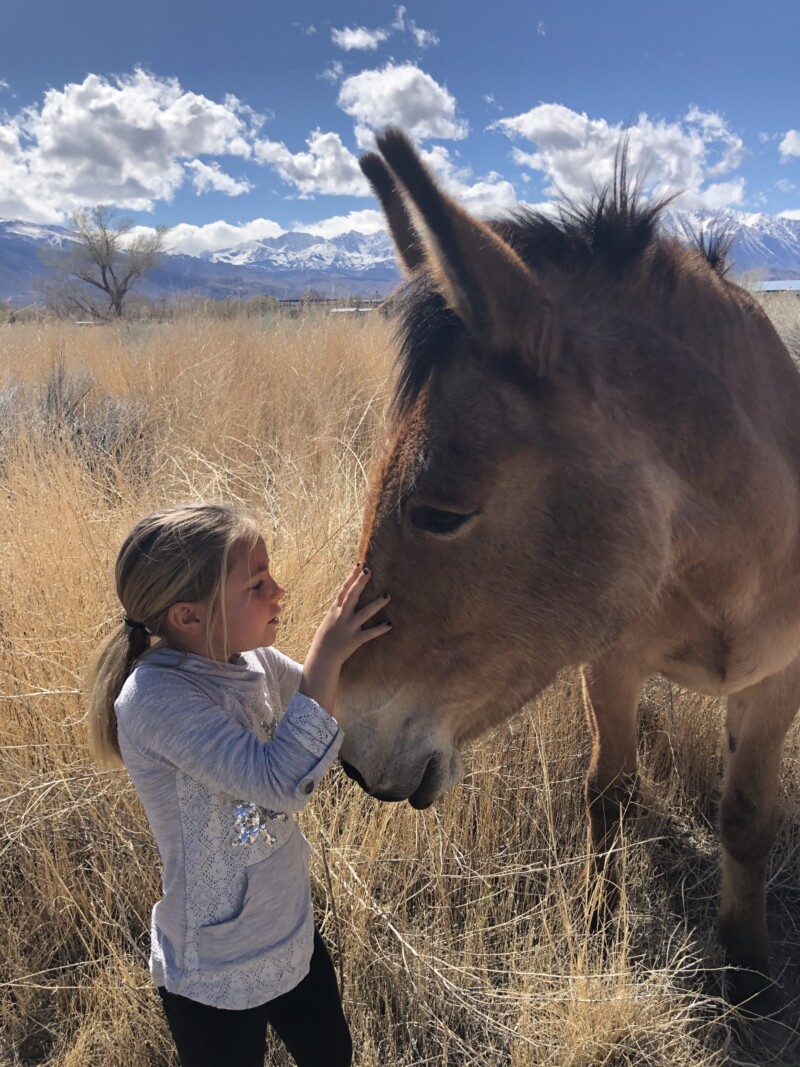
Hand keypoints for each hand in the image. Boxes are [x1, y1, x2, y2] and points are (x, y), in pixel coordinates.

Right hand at [299, 565, 391, 714]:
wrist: (322, 657)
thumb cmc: (325, 638)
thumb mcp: (329, 619)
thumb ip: (338, 608)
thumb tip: (345, 597)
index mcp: (335, 610)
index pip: (344, 590)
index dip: (351, 577)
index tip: (359, 566)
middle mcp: (341, 616)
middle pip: (352, 596)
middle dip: (360, 583)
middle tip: (369, 571)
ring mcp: (349, 628)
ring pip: (364, 613)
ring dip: (376, 604)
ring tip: (388, 595)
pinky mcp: (355, 640)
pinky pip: (369, 633)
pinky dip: (380, 629)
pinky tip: (390, 624)